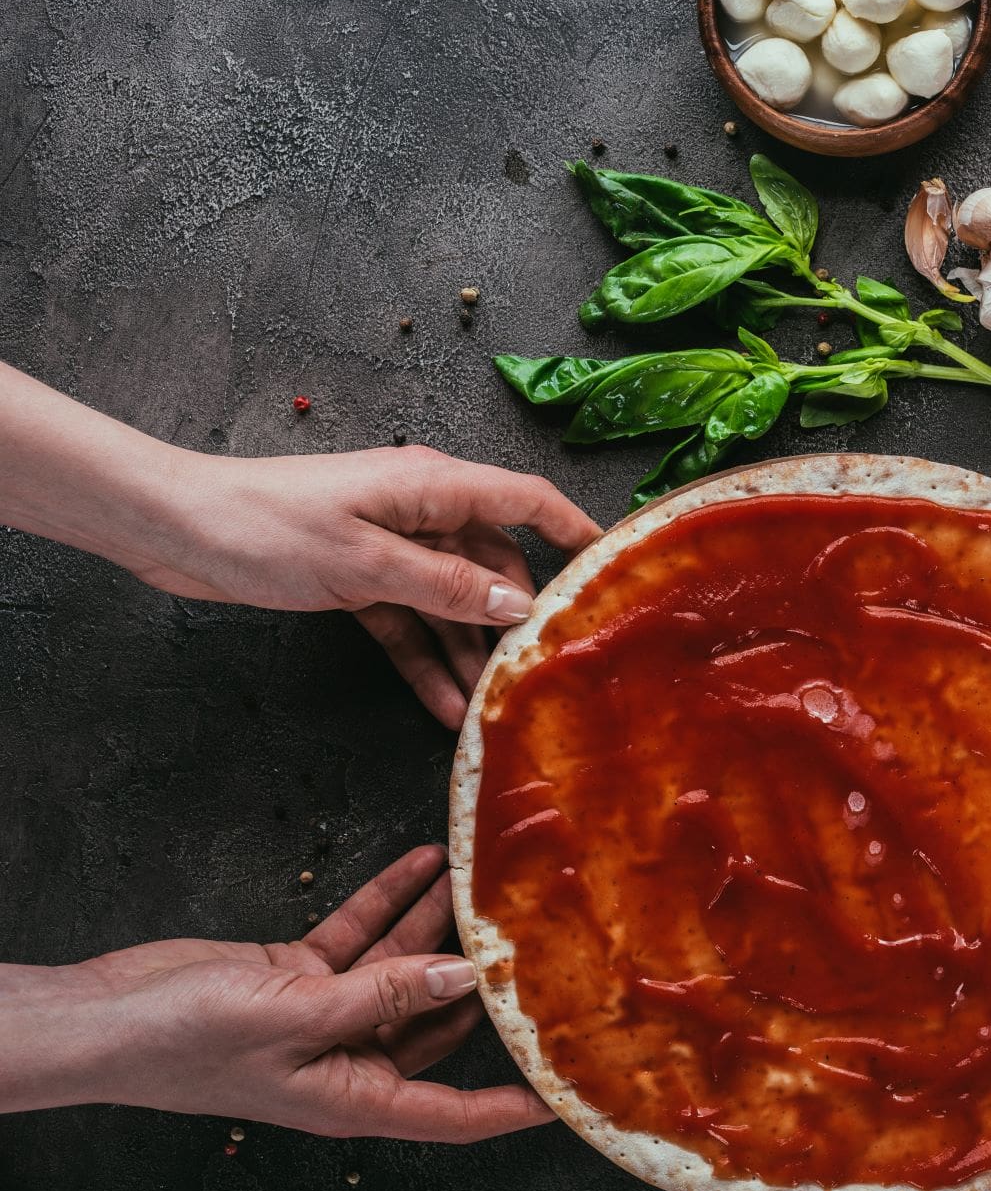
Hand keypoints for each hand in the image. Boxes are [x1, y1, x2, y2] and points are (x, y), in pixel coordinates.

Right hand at [0, 847, 554, 1142]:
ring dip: (443, 926)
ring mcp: (327, 1015)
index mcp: (355, 1098)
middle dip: (487, 985)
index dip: (516, 1104)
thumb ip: (385, 993)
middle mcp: (350, 1060)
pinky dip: (393, 900)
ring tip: (491, 880)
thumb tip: (465, 974)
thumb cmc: (187, 1040)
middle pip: (441, 1025)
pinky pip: (364, 936)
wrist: (105, 1015)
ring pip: (407, 969)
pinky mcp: (301, 974)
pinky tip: (427, 861)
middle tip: (541, 942)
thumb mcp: (298, 1016)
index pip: (456, 1111)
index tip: (571, 1088)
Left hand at [147, 446, 601, 726]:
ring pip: (453, 602)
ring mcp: (390, 547)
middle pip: (495, 563)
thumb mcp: (366, 562)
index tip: (616, 567)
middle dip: (520, 616)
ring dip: (470, 652)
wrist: (174, 530)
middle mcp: (420, 512)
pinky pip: (409, 623)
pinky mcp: (359, 580)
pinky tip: (444, 705)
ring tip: (497, 706)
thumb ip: (446, 587)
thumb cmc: (265, 525)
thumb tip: (517, 609)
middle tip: (549, 669)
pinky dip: (425, 660)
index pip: (526, 500)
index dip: (575, 530)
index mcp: (431, 485)